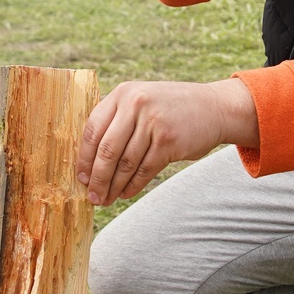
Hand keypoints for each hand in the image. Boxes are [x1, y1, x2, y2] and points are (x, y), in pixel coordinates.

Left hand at [76, 78, 258, 205]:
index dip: (84, 158)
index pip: (92, 129)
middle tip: (92, 195)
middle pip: (107, 150)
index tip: (81, 177)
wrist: (213, 108)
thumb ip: (116, 119)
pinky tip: (125, 193)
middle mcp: (135, 104)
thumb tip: (89, 161)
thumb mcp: (141, 100)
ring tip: (107, 199)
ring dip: (113, 186)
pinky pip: (144, 170)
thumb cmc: (170, 109)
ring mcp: (153, 122)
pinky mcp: (168, 141)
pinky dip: (132, 185)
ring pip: (125, 163)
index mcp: (122, 94)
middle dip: (97, 178)